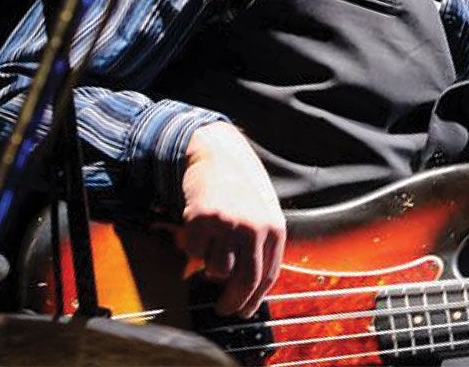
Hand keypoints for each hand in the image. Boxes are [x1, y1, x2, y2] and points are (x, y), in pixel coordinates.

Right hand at [181, 122, 286, 317]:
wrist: (218, 156)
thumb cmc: (241, 191)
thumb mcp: (262, 216)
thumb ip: (261, 248)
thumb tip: (251, 290)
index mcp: (275, 230)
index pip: (268, 277)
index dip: (255, 299)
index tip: (245, 312)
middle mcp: (254, 228)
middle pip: (244, 281)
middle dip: (232, 302)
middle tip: (223, 309)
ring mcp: (228, 223)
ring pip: (216, 270)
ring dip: (210, 267)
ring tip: (213, 248)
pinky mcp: (202, 219)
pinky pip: (194, 252)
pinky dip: (193, 249)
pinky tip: (199, 231)